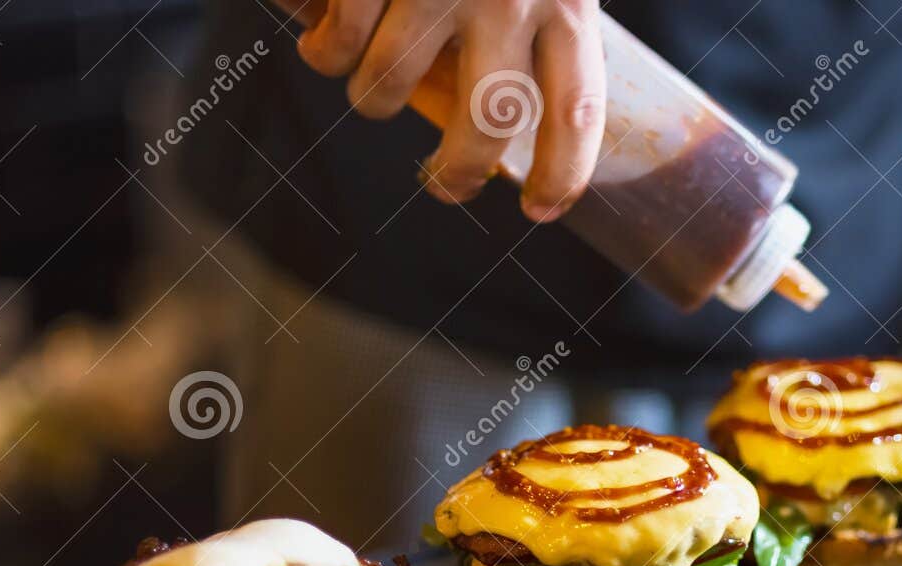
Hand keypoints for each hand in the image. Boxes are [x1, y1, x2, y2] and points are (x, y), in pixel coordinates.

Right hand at [281, 0, 604, 220]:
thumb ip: (542, 11)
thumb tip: (523, 105)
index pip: (577, 109)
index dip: (563, 172)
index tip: (542, 209)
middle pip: (485, 126)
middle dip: (459, 173)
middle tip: (445, 185)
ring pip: (391, 90)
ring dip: (372, 99)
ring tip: (370, 80)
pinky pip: (336, 44)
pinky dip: (324, 52)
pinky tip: (326, 36)